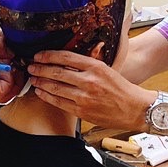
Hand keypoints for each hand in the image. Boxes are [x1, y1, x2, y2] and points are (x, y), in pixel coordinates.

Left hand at [28, 49, 149, 128]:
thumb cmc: (122, 88)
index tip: (39, 55)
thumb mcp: (107, 68)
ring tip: (33, 79)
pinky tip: (41, 93)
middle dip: (40, 69)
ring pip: (56, 88)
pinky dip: (48, 97)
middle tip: (31, 67)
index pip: (66, 57)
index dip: (49, 55)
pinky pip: (59, 103)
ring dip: (41, 83)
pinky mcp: (82, 111)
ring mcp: (84, 97)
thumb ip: (89, 63)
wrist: (135, 109)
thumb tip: (70, 57)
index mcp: (95, 66)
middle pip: (57, 72)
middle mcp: (89, 80)